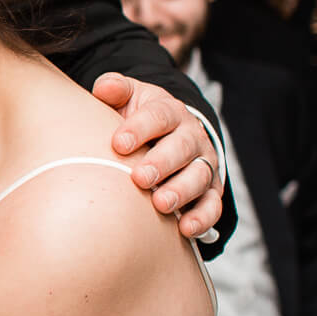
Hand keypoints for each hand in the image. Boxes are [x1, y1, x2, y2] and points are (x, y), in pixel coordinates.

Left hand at [91, 73, 222, 238]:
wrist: (167, 135)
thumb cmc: (138, 119)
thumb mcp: (128, 98)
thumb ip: (116, 90)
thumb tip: (104, 87)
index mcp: (169, 111)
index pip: (159, 115)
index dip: (140, 128)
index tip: (119, 143)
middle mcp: (191, 136)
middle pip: (182, 148)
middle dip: (162, 163)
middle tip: (141, 178)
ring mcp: (202, 164)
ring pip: (199, 177)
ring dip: (181, 191)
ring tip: (162, 204)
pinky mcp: (209, 190)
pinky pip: (211, 205)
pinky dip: (202, 218)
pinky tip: (185, 229)